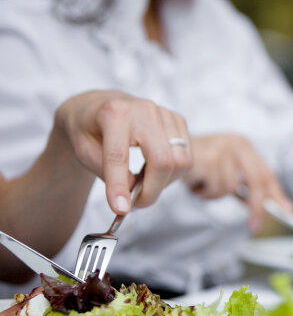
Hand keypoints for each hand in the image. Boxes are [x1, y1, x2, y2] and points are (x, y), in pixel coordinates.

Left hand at [51, 90, 192, 213]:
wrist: (97, 105)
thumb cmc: (87, 128)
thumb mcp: (82, 150)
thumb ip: (106, 171)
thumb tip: (134, 190)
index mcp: (113, 113)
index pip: (119, 156)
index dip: (120, 186)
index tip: (121, 209)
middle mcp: (143, 109)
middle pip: (162, 160)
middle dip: (152, 191)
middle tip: (136, 203)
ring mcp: (164, 113)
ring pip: (180, 162)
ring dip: (163, 182)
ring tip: (143, 183)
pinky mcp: (178, 120)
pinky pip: (186, 157)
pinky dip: (172, 172)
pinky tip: (153, 170)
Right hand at [183, 134, 292, 231]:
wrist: (164, 151)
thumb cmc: (197, 165)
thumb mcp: (226, 173)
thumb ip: (247, 188)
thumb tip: (273, 207)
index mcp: (245, 145)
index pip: (267, 174)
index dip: (277, 194)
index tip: (287, 211)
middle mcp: (237, 144)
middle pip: (257, 182)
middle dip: (256, 208)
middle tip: (254, 225)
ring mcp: (223, 150)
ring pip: (231, 189)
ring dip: (216, 194)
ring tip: (204, 184)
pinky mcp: (209, 159)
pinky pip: (216, 189)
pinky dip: (205, 192)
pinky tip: (196, 182)